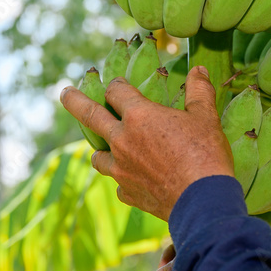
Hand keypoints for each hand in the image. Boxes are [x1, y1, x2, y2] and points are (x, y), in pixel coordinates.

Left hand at [60, 65, 233, 219]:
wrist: (203, 201)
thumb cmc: (206, 153)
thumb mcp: (206, 117)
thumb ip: (199, 91)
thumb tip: (200, 69)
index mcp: (139, 116)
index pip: (117, 91)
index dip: (117, 85)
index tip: (118, 84)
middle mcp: (123, 140)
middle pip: (90, 116)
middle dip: (75, 102)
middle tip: (64, 93)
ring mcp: (121, 169)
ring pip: (98, 156)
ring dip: (99, 149)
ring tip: (102, 148)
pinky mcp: (128, 193)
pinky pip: (118, 184)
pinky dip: (123, 179)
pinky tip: (133, 179)